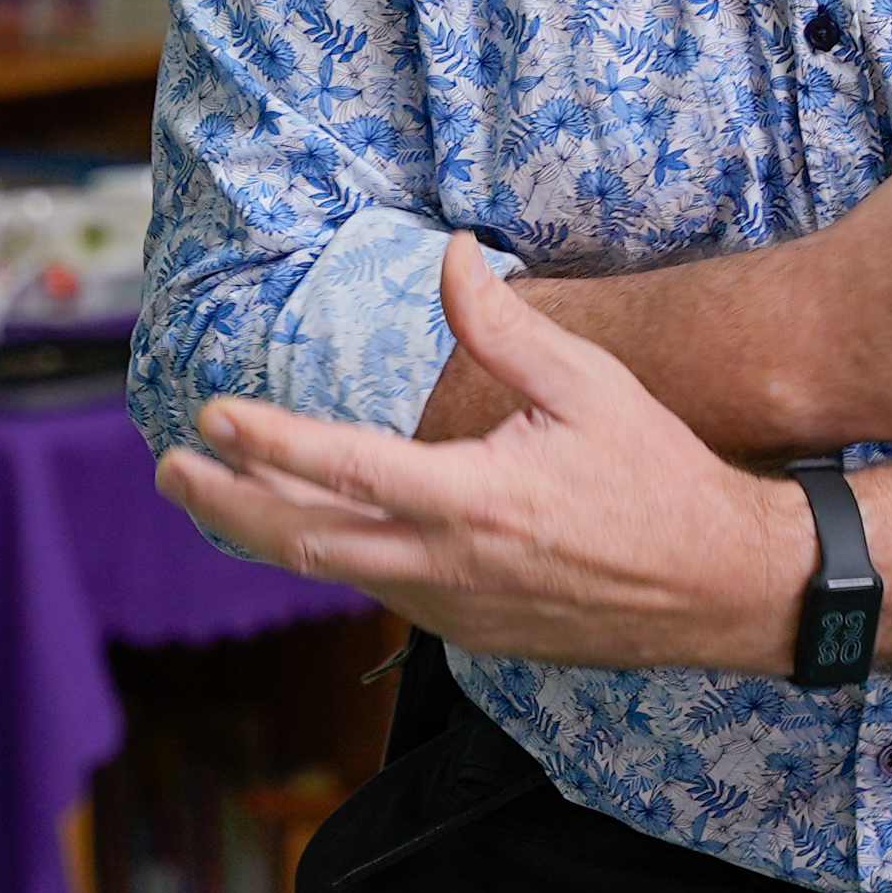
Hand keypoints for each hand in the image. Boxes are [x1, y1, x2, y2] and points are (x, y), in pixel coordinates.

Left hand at [162, 245, 814, 667]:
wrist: (720, 588)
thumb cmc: (658, 477)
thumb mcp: (590, 386)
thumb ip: (504, 327)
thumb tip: (450, 256)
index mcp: (476, 501)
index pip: (344, 468)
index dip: (267, 440)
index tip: (211, 413)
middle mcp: (451, 568)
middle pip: (306, 542)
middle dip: (227, 504)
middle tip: (172, 468)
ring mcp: (456, 612)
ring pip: (335, 573)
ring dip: (267, 532)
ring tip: (213, 491)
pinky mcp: (469, 636)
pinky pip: (378, 592)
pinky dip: (329, 556)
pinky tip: (303, 525)